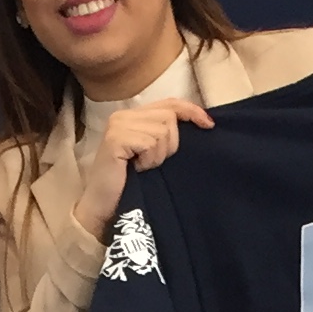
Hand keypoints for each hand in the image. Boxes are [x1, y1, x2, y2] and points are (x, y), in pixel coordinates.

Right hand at [76, 98, 212, 242]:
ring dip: (159, 155)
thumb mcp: (153, 154)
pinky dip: (149, 160)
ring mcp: (118, 125)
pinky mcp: (116, 138)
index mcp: (133, 115)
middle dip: (171, 144)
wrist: (103, 208)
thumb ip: (166, 134)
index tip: (209, 125)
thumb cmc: (131, 185)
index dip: (192, 111)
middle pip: (169, 116)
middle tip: (154, 163)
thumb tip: (202, 121)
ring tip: (143, 167)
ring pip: (162, 130)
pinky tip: (137, 169)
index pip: (169, 103)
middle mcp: (123, 115)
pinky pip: (150, 142)